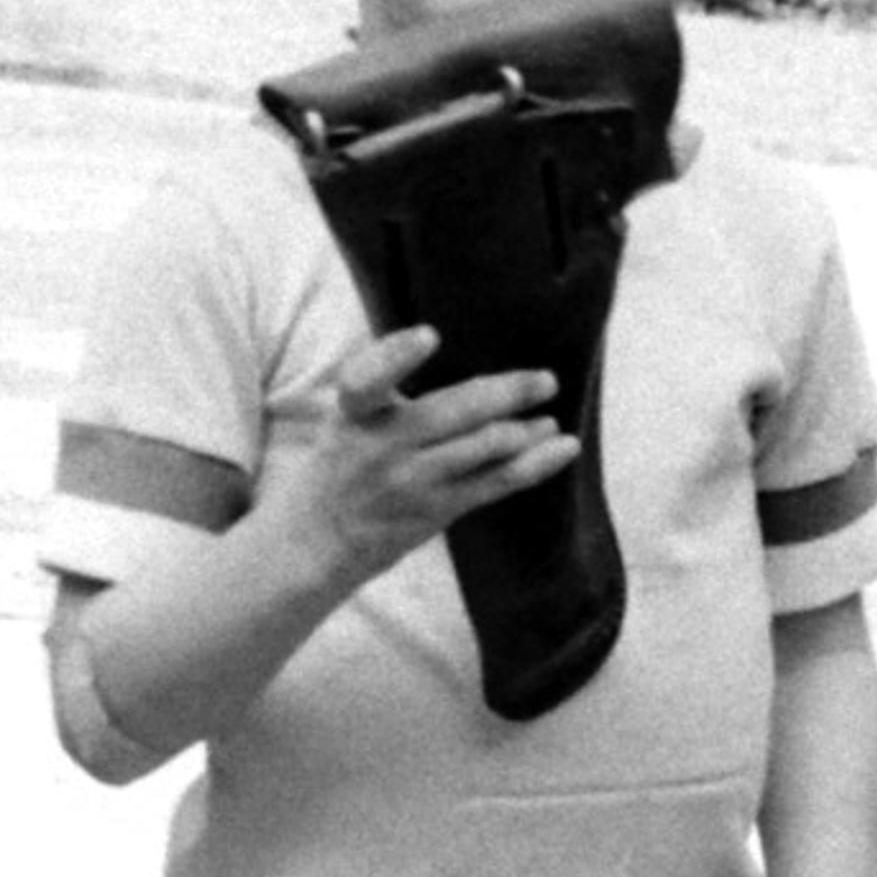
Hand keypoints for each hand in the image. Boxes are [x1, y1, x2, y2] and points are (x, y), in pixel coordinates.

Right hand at [285, 327, 576, 584]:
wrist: (315, 541)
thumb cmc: (340, 465)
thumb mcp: (343, 418)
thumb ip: (384, 385)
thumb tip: (448, 349)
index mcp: (353, 413)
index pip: (367, 378)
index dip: (397, 355)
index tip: (428, 335)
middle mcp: (381, 445)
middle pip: (456, 409)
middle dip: (509, 392)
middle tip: (545, 381)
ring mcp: (412, 481)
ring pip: (487, 445)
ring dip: (528, 429)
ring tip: (547, 420)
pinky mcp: (436, 510)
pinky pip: (498, 481)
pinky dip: (537, 462)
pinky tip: (562, 446)